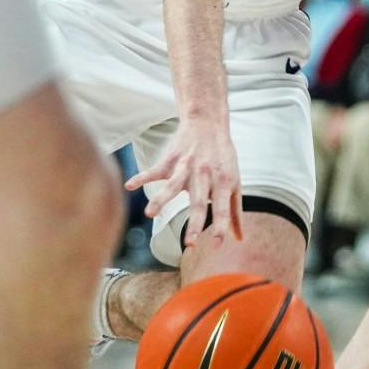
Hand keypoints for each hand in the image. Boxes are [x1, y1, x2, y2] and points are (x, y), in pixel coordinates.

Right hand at [126, 117, 242, 243]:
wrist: (208, 123)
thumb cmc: (223, 158)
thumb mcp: (234, 182)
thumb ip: (234, 212)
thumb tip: (239, 239)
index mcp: (223, 182)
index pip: (222, 208)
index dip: (221, 226)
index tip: (217, 245)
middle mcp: (205, 176)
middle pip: (199, 202)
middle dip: (194, 223)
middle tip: (189, 244)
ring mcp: (186, 167)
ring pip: (173, 185)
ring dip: (161, 199)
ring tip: (150, 214)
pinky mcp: (170, 160)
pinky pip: (154, 170)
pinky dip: (141, 177)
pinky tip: (129, 186)